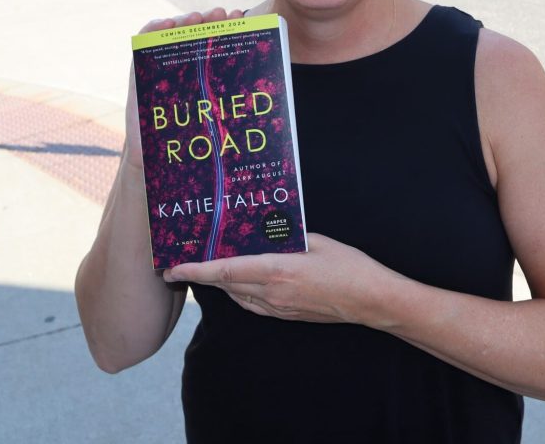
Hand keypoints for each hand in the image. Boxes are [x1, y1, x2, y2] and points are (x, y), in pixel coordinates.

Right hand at [125, 7, 244, 169]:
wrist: (160, 156)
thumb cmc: (195, 135)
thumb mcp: (219, 116)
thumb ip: (236, 105)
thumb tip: (274, 102)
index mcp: (208, 71)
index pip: (218, 42)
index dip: (229, 28)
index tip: (242, 19)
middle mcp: (187, 64)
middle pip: (198, 34)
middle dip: (211, 21)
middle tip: (223, 14)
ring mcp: (164, 63)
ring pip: (175, 33)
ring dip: (185, 21)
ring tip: (197, 17)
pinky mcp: (141, 67)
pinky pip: (146, 41)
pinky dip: (155, 28)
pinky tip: (168, 24)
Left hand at [163, 234, 400, 326]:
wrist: (370, 300)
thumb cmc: (348, 266)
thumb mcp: (316, 240)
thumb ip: (286, 236)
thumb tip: (263, 229)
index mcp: (278, 271)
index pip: (226, 271)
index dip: (196, 270)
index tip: (173, 268)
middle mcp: (273, 294)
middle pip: (226, 286)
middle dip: (199, 277)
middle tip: (177, 267)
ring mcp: (279, 308)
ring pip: (237, 297)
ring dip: (219, 285)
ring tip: (205, 271)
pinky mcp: (287, 315)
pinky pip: (253, 305)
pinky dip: (239, 293)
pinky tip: (239, 283)